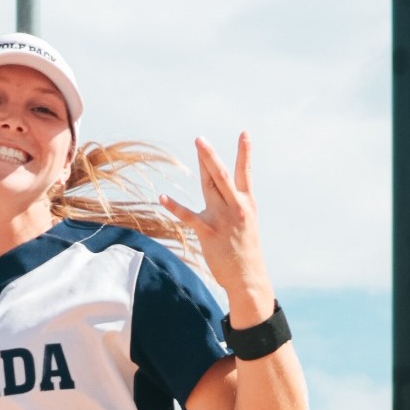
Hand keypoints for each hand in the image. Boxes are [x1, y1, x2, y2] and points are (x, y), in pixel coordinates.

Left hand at [159, 134, 272, 318]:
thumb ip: (233, 202)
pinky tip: (162, 197)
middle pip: (222, 175)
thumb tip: (219, 186)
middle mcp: (236, 206)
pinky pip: (189, 216)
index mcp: (246, 203)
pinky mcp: (209, 232)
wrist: (247, 276)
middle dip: (210, 156)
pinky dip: (174, 206)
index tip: (245, 133)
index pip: (245, 173)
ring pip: (211, 185)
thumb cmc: (244, 248)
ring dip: (203, 165)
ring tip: (196, 147)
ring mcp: (223, 218)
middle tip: (200, 139)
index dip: (245, 153)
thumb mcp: (245, 221)